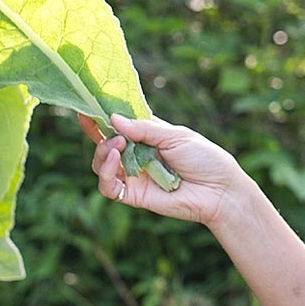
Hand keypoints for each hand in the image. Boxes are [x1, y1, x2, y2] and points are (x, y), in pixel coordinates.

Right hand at [79, 112, 245, 229]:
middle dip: (99, 135)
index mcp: (147, 136)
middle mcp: (136, 155)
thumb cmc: (204, 158)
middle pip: (104, 144)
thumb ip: (144, 129)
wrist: (220, 190)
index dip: (100, 118)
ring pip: (100, 165)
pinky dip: (106, 173)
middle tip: (109, 130)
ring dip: (102, 153)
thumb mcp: (175, 135)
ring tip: (118, 146)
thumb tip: (113, 119)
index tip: (84, 110)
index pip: (118, 125)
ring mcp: (134, 176)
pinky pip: (108, 187)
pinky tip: (115, 161)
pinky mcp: (133, 196)